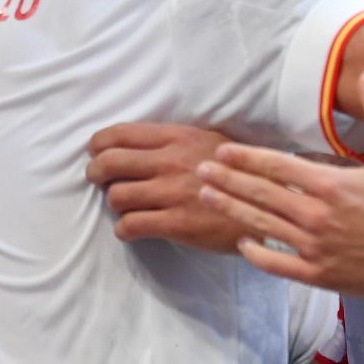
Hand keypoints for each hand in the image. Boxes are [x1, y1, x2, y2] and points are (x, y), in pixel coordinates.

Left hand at [85, 124, 247, 252]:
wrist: (268, 205)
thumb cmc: (238, 174)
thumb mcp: (210, 142)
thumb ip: (175, 141)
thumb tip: (137, 145)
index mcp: (178, 137)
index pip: (119, 134)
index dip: (98, 145)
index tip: (96, 153)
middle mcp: (170, 161)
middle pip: (109, 163)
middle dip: (96, 173)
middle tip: (99, 180)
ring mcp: (172, 193)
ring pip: (116, 196)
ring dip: (115, 203)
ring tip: (126, 206)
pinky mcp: (176, 223)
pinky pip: (130, 226)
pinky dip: (124, 229)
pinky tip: (132, 228)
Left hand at [198, 71, 363, 298]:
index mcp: (330, 184)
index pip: (275, 166)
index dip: (244, 158)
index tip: (222, 152)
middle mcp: (315, 215)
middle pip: (259, 194)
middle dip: (226, 181)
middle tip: (200, 171)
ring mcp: (313, 247)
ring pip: (261, 225)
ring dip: (231, 210)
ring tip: (207, 199)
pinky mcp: (318, 274)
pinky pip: (276, 264)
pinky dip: (256, 252)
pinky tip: (242, 243)